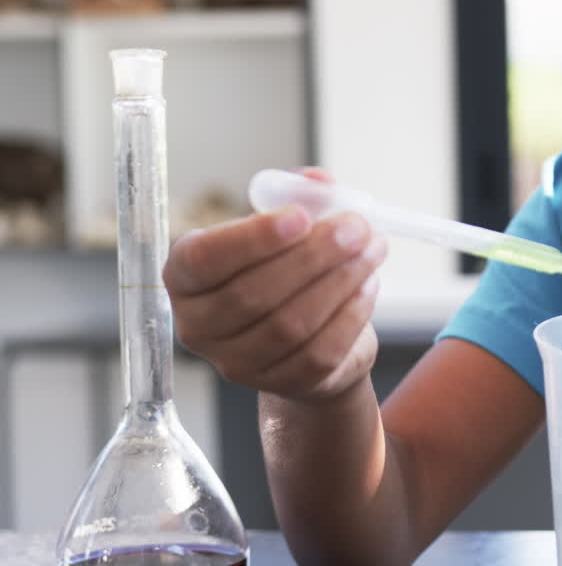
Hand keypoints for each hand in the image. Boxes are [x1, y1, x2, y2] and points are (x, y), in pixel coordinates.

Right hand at [163, 168, 388, 400]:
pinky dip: (352, 313)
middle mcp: (200, 326)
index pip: (203, 260)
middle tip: (357, 226)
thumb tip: (318, 182)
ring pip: (291, 323)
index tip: (301, 216)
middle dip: (314, 255)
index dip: (252, 239)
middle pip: (253, 293)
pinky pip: (321, 349)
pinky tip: (369, 284)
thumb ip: (299, 199)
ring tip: (372, 249)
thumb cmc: (288, 273)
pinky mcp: (283, 383)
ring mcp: (238, 363)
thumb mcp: (288, 230)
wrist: (309, 338)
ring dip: (341, 280)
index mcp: (185, 278)